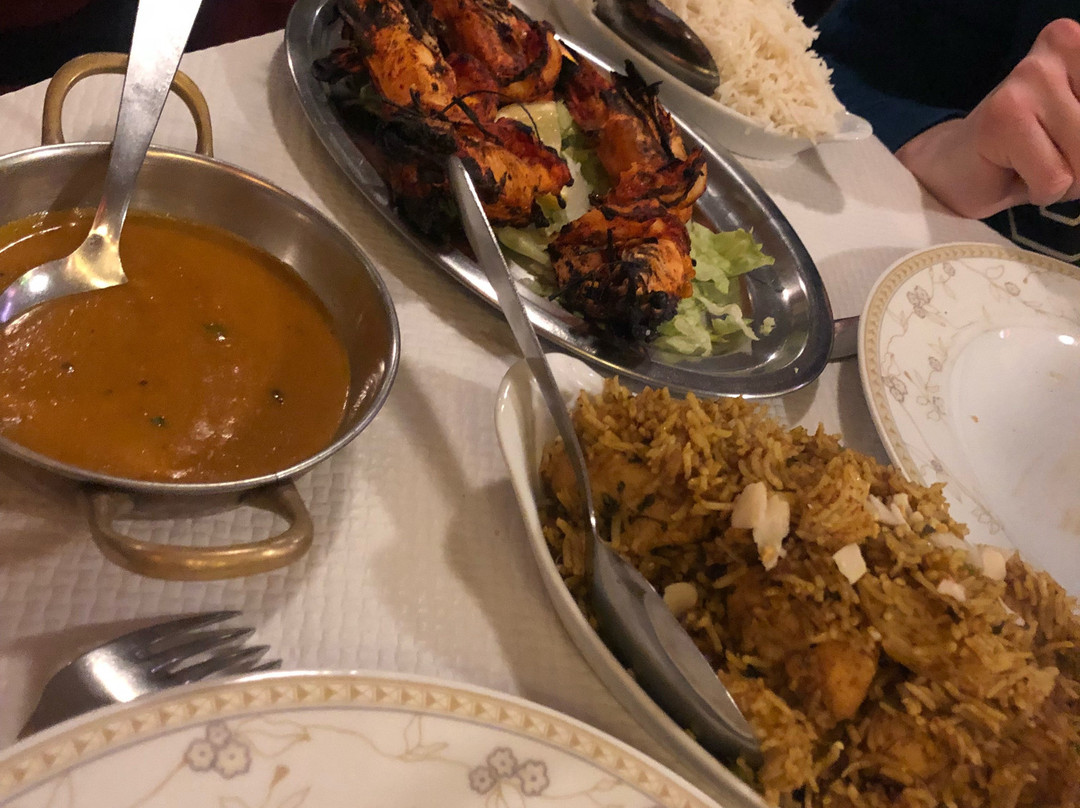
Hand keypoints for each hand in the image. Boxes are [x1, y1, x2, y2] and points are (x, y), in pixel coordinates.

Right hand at [897, 18, 1079, 218]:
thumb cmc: (1028, 151)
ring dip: (1066, 180)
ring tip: (1034, 165)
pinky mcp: (1003, 118)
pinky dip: (1042, 192)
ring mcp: (1028, 79)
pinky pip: (1054, 178)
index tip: (1068, 137)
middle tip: (1051, 156)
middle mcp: (1060, 47)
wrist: (951, 168)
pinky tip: (1014, 173)